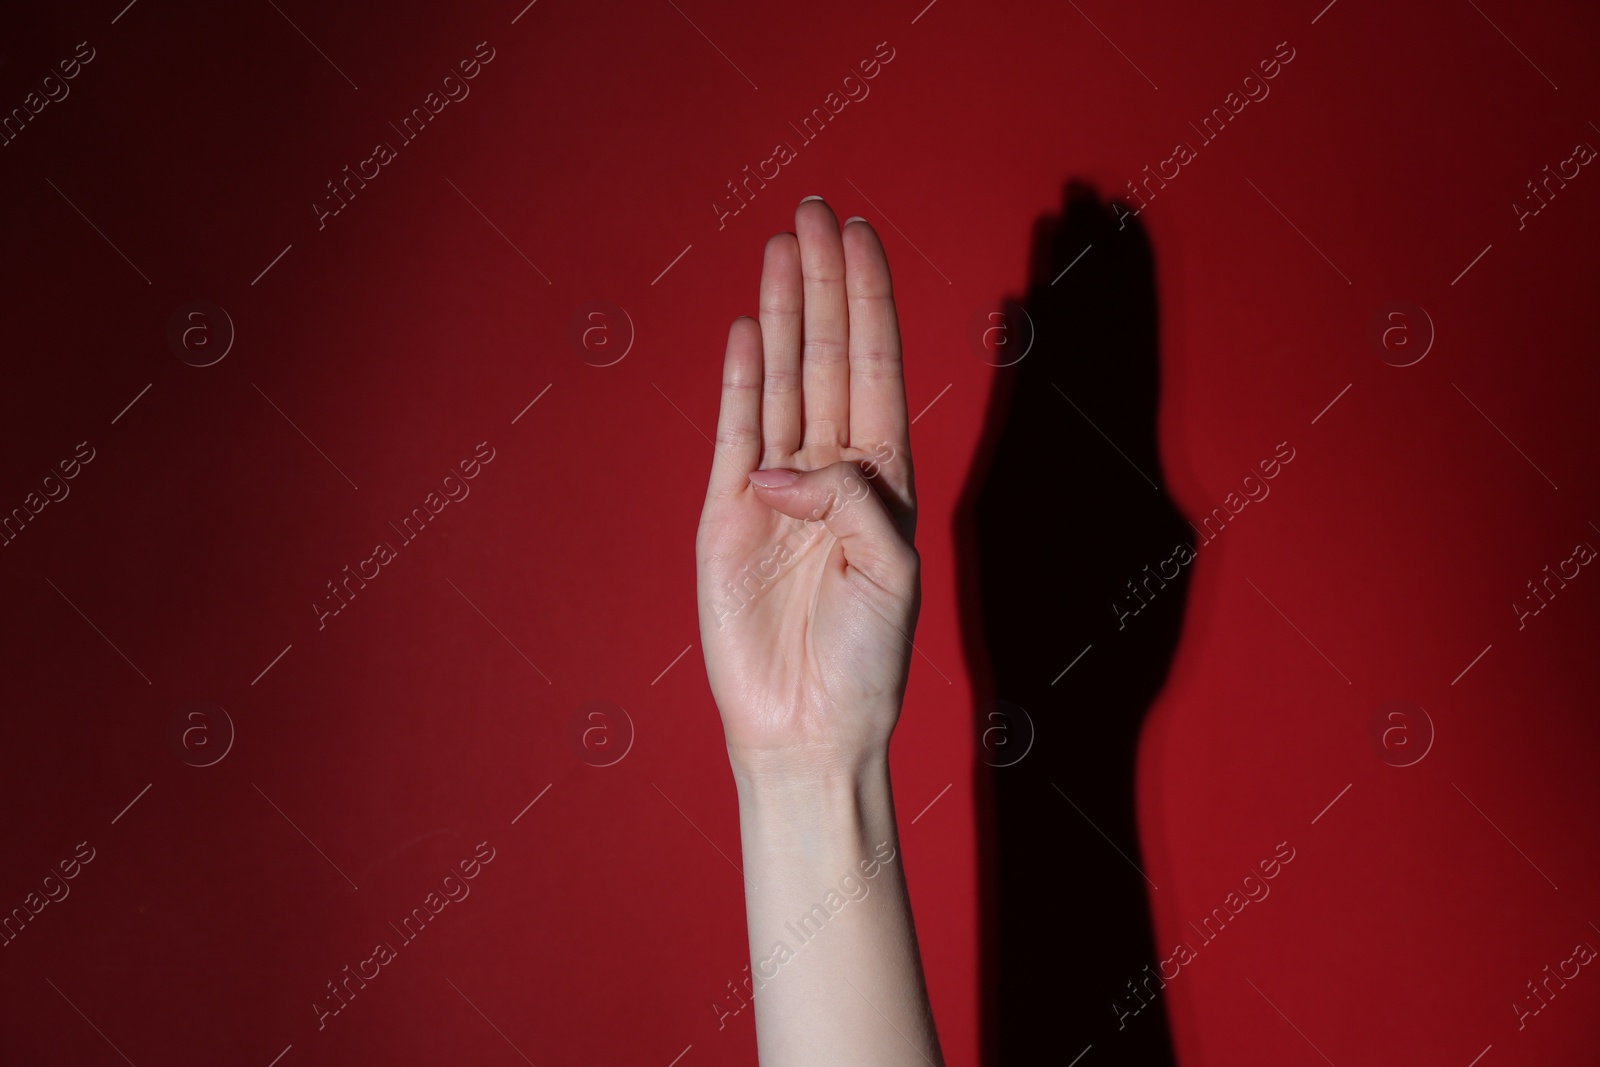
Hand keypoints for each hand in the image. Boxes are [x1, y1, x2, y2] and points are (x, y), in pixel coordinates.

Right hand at [696, 197, 919, 784]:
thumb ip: (851, 503)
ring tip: (781, 247)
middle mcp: (830, 472)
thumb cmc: (864, 661)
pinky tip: (748, 330)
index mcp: (883, 480)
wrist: (807, 727)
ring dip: (782, 314)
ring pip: (779, 381)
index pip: (875, 369)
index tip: (860, 238)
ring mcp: (775, 489)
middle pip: (826, 357)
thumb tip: (782, 466)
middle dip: (822, 284)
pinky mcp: (724, 515)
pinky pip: (732, 432)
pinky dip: (738, 381)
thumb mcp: (892, 573)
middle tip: (814, 211)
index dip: (868, 301)